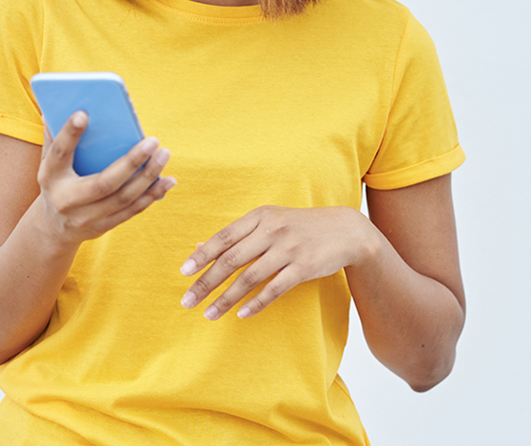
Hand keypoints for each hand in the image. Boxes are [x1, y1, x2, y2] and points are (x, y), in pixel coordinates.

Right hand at [35, 111, 175, 246]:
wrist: (52, 227)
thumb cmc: (57, 181)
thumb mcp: (49, 160)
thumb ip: (55, 137)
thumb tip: (57, 107)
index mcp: (50, 176)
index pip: (60, 153)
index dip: (70, 134)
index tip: (84, 113)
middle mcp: (66, 200)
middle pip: (104, 183)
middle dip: (131, 162)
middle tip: (153, 140)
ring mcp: (86, 217)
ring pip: (123, 198)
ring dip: (148, 177)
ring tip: (164, 154)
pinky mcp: (102, 227)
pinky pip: (131, 211)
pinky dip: (152, 195)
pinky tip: (168, 180)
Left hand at [179, 206, 373, 319]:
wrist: (346, 230)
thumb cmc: (300, 227)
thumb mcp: (270, 222)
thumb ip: (237, 235)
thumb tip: (200, 246)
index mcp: (260, 216)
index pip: (224, 237)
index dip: (202, 256)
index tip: (183, 273)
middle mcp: (272, 230)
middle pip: (231, 260)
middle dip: (206, 283)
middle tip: (187, 301)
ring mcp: (288, 249)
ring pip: (249, 278)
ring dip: (226, 299)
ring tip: (209, 314)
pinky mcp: (304, 267)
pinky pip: (274, 288)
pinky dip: (255, 303)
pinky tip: (241, 314)